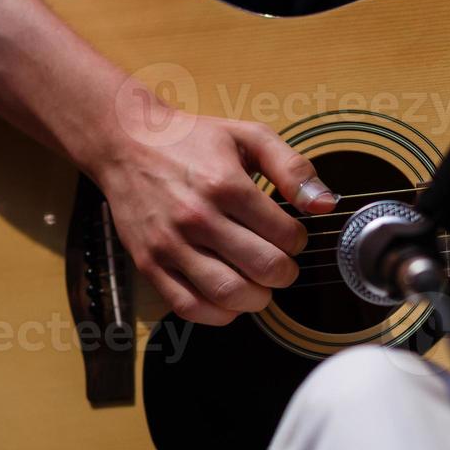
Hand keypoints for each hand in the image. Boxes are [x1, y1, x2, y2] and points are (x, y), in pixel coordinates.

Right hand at [91, 102, 335, 325]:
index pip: (285, 236)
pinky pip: (188, 307)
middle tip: (281, 266)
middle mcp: (197, 217)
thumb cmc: (190, 140)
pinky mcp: (149, 264)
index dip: (298, 241)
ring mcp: (170, 244)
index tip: (291, 236)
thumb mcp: (248, 136)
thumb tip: (325, 203)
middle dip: (284, 273)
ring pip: (228, 294)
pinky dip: (218, 314)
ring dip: (256, 298)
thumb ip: (292, 167)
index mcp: (226, 185)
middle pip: (262, 269)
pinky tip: (228, 299)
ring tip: (258, 284)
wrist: (125, 143)